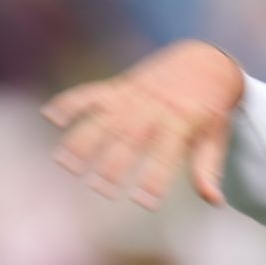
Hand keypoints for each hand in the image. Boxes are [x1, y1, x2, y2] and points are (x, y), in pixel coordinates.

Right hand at [41, 40, 244, 209]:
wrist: (206, 61)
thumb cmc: (211, 109)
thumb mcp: (216, 136)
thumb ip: (208, 167)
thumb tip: (215, 202)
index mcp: (183, 122)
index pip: (167, 155)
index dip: (155, 179)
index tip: (144, 203)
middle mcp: (155, 108)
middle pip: (130, 138)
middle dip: (115, 163)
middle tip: (101, 190)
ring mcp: (135, 95)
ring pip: (105, 117)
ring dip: (83, 138)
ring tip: (65, 163)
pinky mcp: (119, 86)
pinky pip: (92, 92)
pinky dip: (71, 102)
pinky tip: (49, 116)